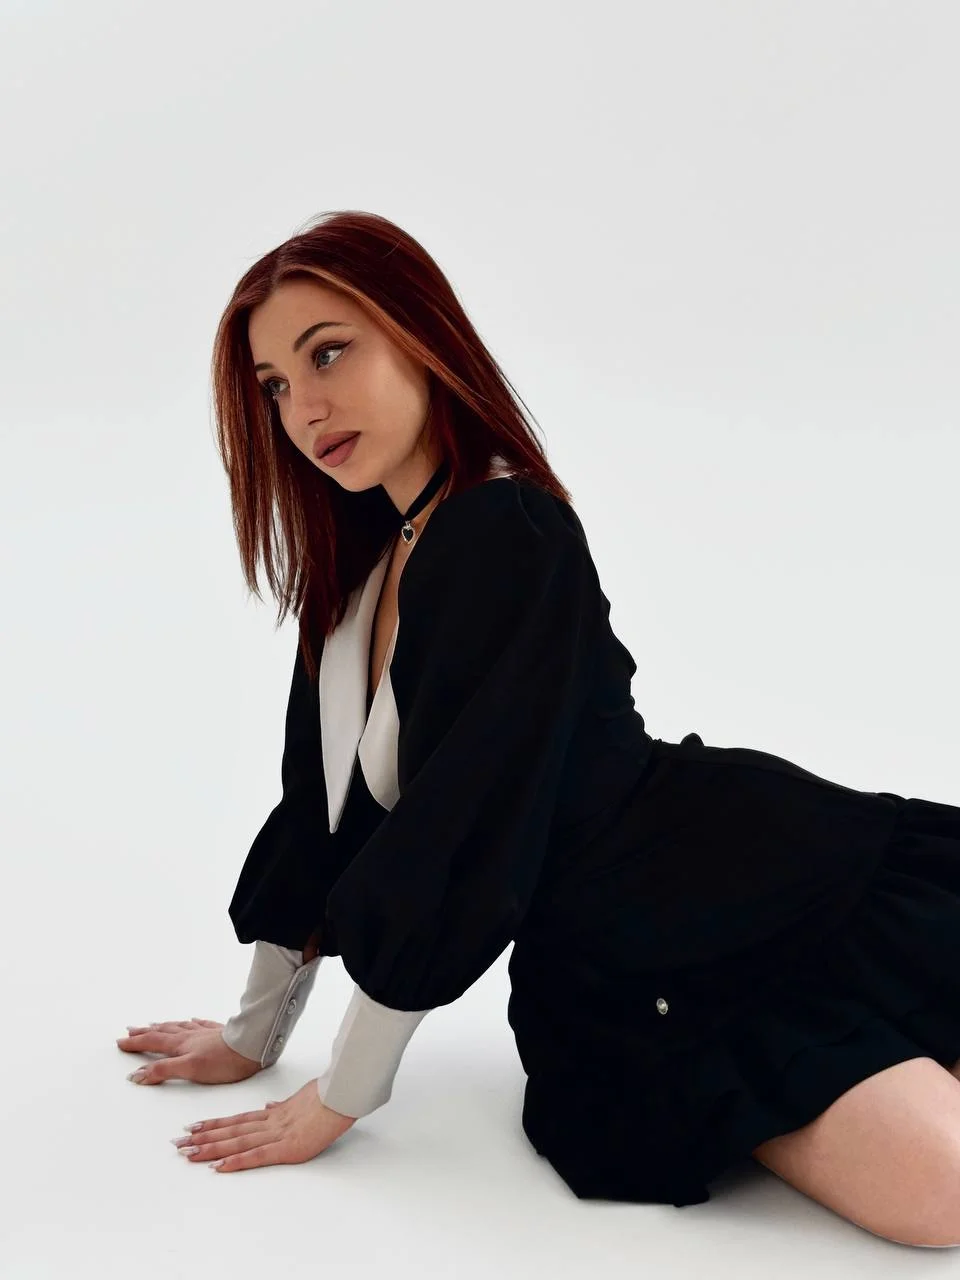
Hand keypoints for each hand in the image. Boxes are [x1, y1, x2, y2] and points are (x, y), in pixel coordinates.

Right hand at [117, 1019, 262, 1084]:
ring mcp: (206, 1033)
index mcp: (181, 1045)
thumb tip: (137, 1075)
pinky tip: (192, 1020)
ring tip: (153, 1024)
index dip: (135, 1043)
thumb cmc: (224, 1061)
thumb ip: (163, 1071)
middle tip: (130, 1030)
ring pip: (179, 1027)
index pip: (152, 1042)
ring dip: (164, 1026)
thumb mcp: (189, 1069)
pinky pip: (201, 1024)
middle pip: (163, 1032)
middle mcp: (191, 1035)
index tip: (120, 1041)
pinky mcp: (220, 1033)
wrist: (253, 1047)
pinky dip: (192, 1022)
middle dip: (144, 1032)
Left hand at [173, 1079, 356, 1171]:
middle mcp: (269, 1124)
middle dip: (202, 1138)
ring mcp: (276, 1135)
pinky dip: (235, 1161)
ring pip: (236, 1142)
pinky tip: (218, 1167)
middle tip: (178, 1144)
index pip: (237, 1120)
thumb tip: (270, 1106)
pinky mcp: (286, 1148)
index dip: (214, 1124)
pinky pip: (255, 1156)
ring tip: (188, 1153)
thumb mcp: (300, 1099)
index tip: (193, 1127)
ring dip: (210, 1148)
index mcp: (273, 1114)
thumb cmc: (327, 1096)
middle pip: (229, 1131)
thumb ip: (282, 1106)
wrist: (341, 1095)